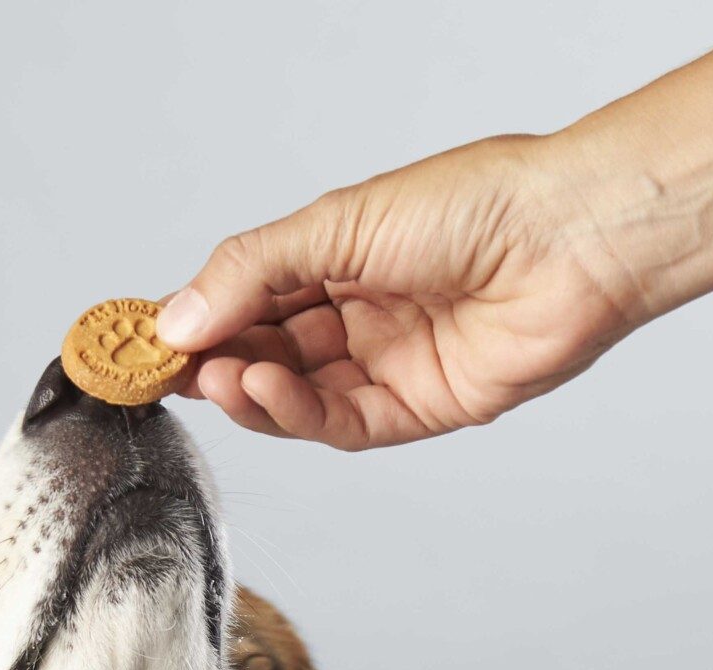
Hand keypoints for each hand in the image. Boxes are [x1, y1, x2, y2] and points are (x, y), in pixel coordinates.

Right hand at [158, 136, 640, 451]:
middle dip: (211, 363)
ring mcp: (386, 364)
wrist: (570, 239)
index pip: (246, 299)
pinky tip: (264, 391)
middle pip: (262, 353)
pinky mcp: (418, 409)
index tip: (143, 337)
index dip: (194, 320)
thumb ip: (251, 272)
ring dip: (247, 392)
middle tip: (165, 370)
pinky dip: (295, 412)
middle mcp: (358, 314)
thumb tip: (176, 319)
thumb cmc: (475, 203)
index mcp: (337, 258)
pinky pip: (340, 423)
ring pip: (294, 396)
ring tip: (216, 378)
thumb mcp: (337, 223)